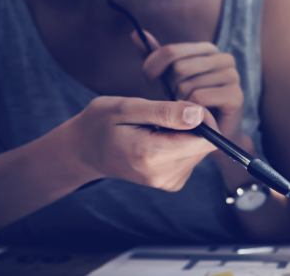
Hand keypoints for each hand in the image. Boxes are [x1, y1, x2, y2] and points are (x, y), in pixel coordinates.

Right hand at [66, 96, 216, 190]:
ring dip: (186, 135)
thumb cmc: (101, 123)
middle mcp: (163, 176)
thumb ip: (165, 112)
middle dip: (193, 126)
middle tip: (164, 115)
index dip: (203, 118)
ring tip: (157, 128)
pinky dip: (181, 145)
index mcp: (152, 156)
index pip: (205, 140)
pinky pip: (192, 158)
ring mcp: (168, 183)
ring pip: (200, 152)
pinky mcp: (172, 183)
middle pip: (205, 146)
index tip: (182, 106)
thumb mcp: (127, 108)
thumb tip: (199, 115)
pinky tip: (159, 139)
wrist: (84, 150)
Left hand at [131, 30, 244, 143]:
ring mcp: (232, 76)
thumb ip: (156, 57)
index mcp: (208, 50)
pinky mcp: (236, 95)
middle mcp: (224, 59)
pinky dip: (190, 111)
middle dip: (169, 89)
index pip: (171, 51)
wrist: (212, 136)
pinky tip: (194, 118)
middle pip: (179, 68)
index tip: (148, 81)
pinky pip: (199, 98)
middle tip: (175, 102)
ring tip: (186, 111)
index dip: (152, 66)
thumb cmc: (189, 105)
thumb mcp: (168, 78)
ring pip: (188, 85)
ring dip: (180, 103)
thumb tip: (136, 33)